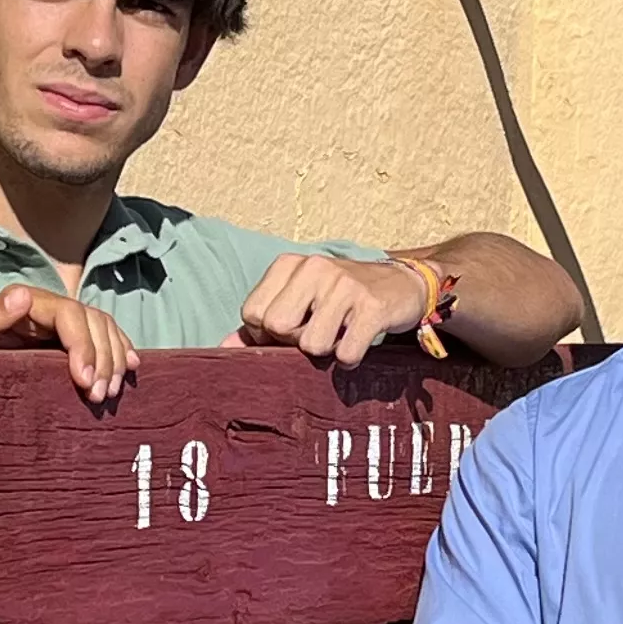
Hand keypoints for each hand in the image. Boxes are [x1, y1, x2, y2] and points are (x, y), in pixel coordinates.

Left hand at [0, 282, 132, 403]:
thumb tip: (20, 294)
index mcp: (26, 303)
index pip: (69, 313)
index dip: (84, 344)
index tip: (84, 381)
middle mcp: (49, 307)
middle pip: (93, 321)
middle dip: (103, 358)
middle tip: (97, 397)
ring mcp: (64, 323)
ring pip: (105, 328)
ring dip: (114, 360)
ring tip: (107, 393)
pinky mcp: (73, 340)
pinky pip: (108, 337)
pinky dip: (122, 351)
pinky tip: (130, 369)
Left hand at [235, 252, 427, 366]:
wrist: (401, 284)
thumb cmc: (340, 298)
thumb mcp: (298, 300)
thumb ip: (258, 324)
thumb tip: (221, 348)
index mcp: (290, 264)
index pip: (253, 314)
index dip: (266, 335)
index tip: (290, 331)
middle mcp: (315, 268)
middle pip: (278, 328)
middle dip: (294, 343)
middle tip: (316, 333)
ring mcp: (346, 286)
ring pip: (312, 345)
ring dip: (326, 352)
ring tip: (340, 335)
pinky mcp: (373, 307)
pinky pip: (345, 353)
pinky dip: (350, 359)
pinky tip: (358, 342)